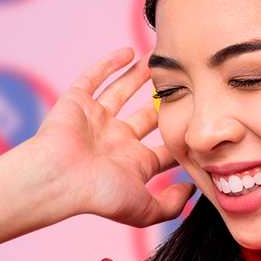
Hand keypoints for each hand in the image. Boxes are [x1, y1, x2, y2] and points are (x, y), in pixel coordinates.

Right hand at [26, 46, 194, 227]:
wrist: (58, 178)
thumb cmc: (99, 194)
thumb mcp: (144, 208)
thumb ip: (171, 205)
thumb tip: (192, 190)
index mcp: (132, 164)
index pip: (164, 149)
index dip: (182, 137)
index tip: (202, 121)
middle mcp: (115, 141)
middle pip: (145, 117)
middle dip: (163, 102)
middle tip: (184, 82)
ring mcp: (95, 121)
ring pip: (121, 94)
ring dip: (139, 78)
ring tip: (158, 60)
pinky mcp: (76, 102)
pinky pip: (94, 78)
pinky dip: (110, 64)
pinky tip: (129, 52)